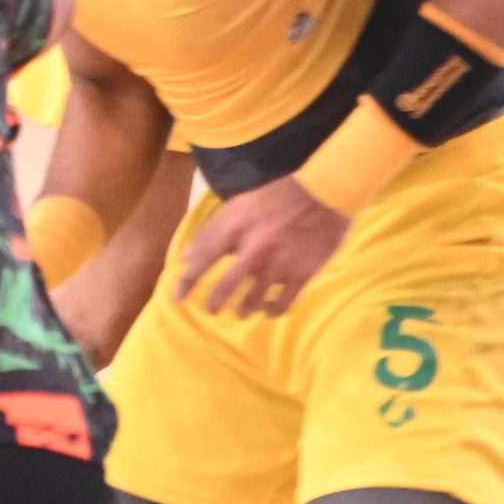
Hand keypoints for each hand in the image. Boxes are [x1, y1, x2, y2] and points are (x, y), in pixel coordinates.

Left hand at [175, 176, 349, 318]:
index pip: (204, 259)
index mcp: (238, 226)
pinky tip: (270, 310)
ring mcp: (280, 264)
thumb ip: (213, 230)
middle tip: (211, 310)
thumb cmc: (279, 196)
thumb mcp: (241, 205)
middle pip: (226, 287)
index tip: (177, 298)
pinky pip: (283, 303)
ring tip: (240, 312)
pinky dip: (273, 311)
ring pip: (253, 300)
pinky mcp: (303, 273)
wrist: (325, 192)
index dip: (187, 281)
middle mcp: (256, 248)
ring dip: (243, 309)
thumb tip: (186, 257)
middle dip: (214, 303)